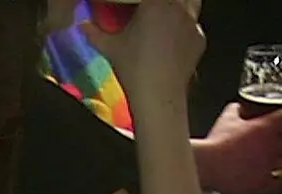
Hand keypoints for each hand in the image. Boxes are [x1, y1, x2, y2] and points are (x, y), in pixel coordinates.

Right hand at [82, 0, 205, 102]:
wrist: (158, 96)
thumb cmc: (133, 69)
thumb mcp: (110, 49)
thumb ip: (95, 33)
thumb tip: (81, 24)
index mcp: (155, 1)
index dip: (145, 1)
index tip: (140, 5)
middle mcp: (177, 6)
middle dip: (165, 1)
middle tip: (154, 11)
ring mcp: (192, 22)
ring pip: (192, 2)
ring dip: (181, 7)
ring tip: (168, 21)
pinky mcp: (200, 39)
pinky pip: (193, 28)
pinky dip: (185, 31)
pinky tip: (174, 44)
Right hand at [195, 102, 281, 193]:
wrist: (207, 165)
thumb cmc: (216, 141)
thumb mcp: (228, 117)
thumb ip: (239, 110)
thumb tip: (241, 107)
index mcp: (268, 125)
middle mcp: (273, 145)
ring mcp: (269, 165)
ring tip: (279, 155)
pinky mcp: (261, 183)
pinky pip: (280, 182)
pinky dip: (279, 178)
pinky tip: (274, 176)